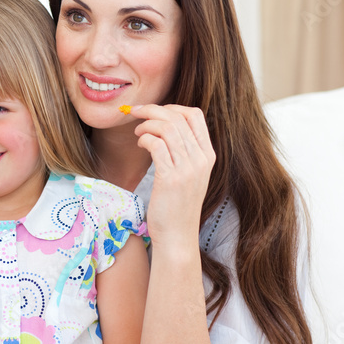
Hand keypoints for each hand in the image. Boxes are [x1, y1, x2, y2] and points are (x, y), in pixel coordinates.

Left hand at [130, 104, 214, 249]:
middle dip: (152, 109)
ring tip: (138, 132)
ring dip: (146, 124)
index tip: (154, 111)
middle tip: (135, 113)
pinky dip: (145, 138)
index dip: (172, 107)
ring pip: (166, 128)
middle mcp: (201, 159)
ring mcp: (188, 169)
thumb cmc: (176, 205)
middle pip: (177, 117)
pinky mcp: (171, 178)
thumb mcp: (188, 174)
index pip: (195, 115)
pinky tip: (140, 144)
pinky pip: (156, 145)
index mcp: (208, 155)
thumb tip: (164, 126)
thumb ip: (183, 151)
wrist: (178, 236)